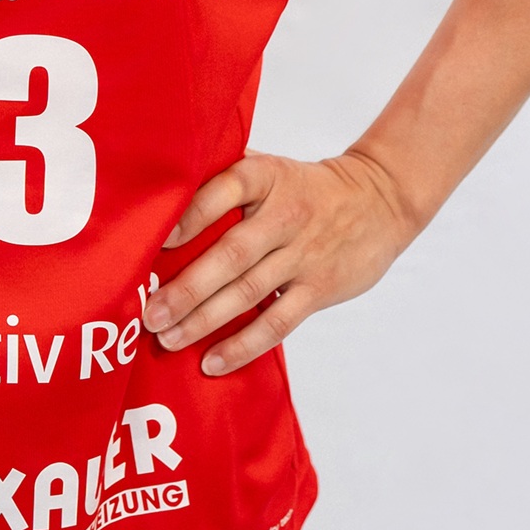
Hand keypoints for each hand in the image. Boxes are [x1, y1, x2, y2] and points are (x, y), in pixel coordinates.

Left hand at [144, 149, 419, 375]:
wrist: (379, 201)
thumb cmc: (305, 187)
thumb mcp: (271, 167)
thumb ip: (224, 175)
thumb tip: (162, 191)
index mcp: (266, 177)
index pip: (223, 191)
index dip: (189, 216)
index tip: (156, 242)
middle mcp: (284, 215)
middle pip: (230, 254)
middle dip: (187, 288)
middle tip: (150, 314)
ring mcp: (303, 255)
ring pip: (248, 292)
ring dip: (205, 320)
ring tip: (169, 339)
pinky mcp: (319, 288)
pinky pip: (278, 322)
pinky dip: (244, 345)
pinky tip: (213, 361)